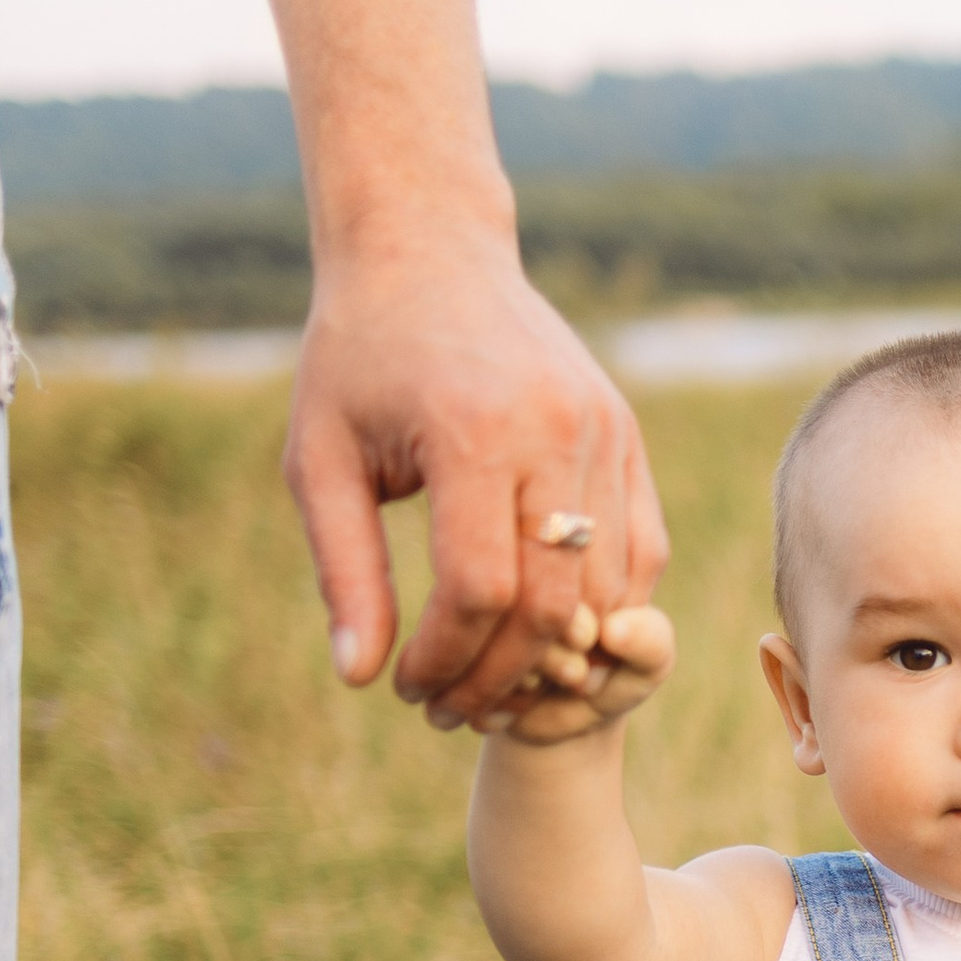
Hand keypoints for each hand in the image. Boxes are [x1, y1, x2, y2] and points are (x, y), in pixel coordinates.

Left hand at [283, 222, 668, 727]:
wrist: (430, 253)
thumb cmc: (359, 360)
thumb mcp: (321, 462)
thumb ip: (344, 572)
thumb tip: (359, 680)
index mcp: (472, 434)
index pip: (481, 590)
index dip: (446, 660)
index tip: (405, 687)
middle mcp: (555, 433)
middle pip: (554, 604)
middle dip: (502, 676)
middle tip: (450, 707)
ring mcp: (605, 433)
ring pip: (611, 590)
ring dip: (556, 656)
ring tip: (493, 681)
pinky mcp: (626, 437)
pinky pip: (640, 553)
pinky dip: (603, 610)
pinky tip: (543, 632)